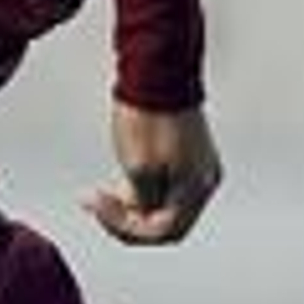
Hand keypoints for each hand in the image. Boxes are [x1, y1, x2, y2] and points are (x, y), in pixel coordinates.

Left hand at [86, 102, 221, 244]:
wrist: (158, 72)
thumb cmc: (149, 116)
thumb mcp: (138, 169)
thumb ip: (142, 202)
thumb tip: (142, 214)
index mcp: (195, 188)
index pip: (163, 231)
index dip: (127, 227)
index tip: (100, 208)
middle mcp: (204, 181)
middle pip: (166, 222)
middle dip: (129, 219)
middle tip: (99, 206)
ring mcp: (198, 167)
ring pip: (164, 204)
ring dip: (133, 204)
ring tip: (105, 192)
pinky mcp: (189, 155)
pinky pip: (167, 186)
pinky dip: (143, 189)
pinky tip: (121, 181)